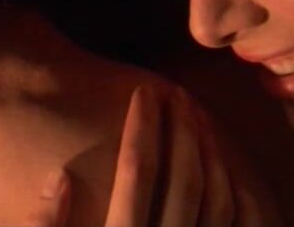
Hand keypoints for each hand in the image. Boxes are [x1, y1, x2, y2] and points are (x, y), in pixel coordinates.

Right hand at [26, 84, 275, 226]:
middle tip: (177, 97)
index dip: (142, 129)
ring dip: (211, 155)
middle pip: (184, 180)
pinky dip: (235, 195)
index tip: (144, 93)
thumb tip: (58, 177)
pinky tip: (225, 173)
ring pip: (217, 199)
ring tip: (200, 125)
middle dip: (182, 131)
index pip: (137, 174)